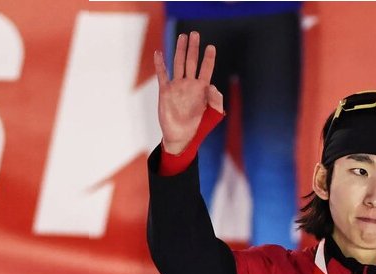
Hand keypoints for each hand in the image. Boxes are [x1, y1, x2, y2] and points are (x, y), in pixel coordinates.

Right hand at [154, 31, 223, 154]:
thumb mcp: (212, 116)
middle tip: (195, 34)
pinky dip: (160, 64)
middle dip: (193, 48)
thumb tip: (212, 86)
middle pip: (191, 62)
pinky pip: (163, 75)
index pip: (206, 70)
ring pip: (178, 64)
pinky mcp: (166, 92)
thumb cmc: (198, 129)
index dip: (209, 58)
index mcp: (202, 90)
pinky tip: (159, 53)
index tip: (211, 47)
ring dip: (180, 50)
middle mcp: (190, 85)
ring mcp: (177, 87)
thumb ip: (216, 102)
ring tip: (182, 36)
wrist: (181, 139)